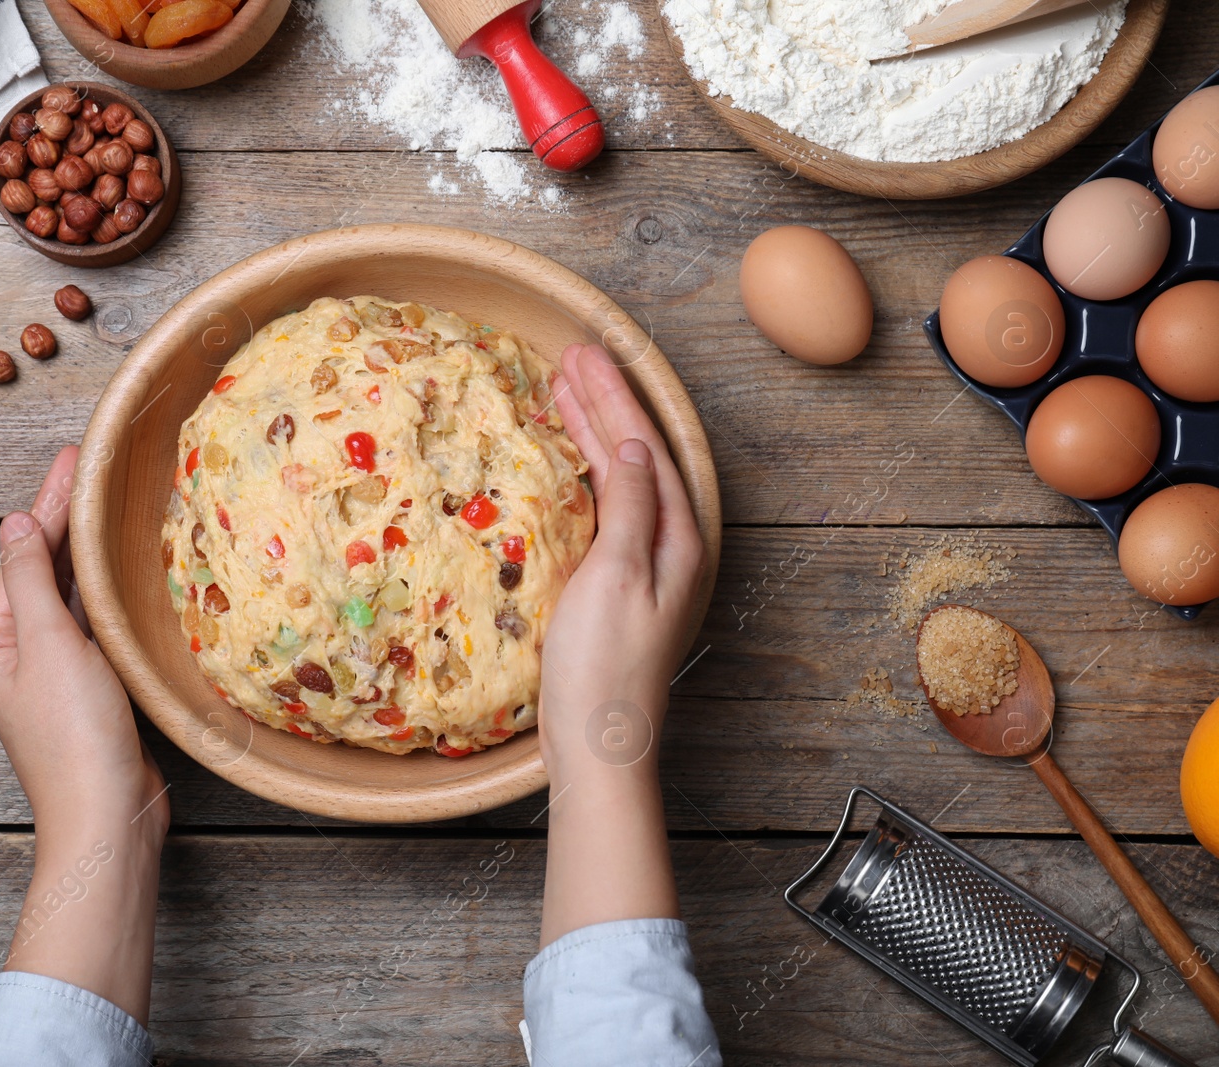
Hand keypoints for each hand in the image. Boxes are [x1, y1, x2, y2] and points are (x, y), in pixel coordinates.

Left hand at [0, 447, 168, 1020]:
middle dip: (66, 517)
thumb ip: (31, 580)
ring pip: (70, 595)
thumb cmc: (74, 736)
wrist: (107, 817)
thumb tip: (13, 522)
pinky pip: (96, 625)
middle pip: (43, 569)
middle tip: (91, 464)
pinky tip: (125, 572)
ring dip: (87, 550)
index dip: (49, 502)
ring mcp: (56, 675)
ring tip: (108, 503)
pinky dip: (107, 590)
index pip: (22, 553)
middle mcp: (18, 654)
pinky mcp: (93, 693)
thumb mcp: (47, 645)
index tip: (74, 457)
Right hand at [538, 344, 704, 779]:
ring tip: (562, 390)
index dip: (613, 400)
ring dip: (593, 432)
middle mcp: (668, 546)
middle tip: (570, 358)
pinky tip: (570, 461)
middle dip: (604, 405)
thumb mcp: (618, 575)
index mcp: (677, 538)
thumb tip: (637, 449)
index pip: (643, 449)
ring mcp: (642, 566)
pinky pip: (604, 506)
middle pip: (636, 457)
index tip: (582, 357)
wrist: (596, 744)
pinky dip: (586, 472)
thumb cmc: (605, 666)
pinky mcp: (615, 586)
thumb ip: (631, 507)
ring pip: (620, 478)